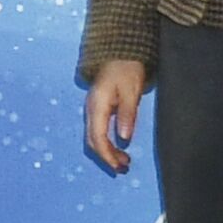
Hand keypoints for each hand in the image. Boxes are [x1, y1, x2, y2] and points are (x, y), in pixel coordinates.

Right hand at [84, 60, 146, 175]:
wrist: (120, 54)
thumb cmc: (126, 70)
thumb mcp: (130, 91)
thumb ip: (127, 114)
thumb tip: (123, 137)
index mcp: (97, 106)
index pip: (97, 137)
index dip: (107, 154)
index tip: (119, 165)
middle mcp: (91, 110)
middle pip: (93, 141)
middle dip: (107, 157)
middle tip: (124, 168)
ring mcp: (93, 110)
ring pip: (95, 138)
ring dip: (107, 152)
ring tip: (124, 162)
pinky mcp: (99, 110)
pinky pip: (98, 132)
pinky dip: (107, 143)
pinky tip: (118, 148)